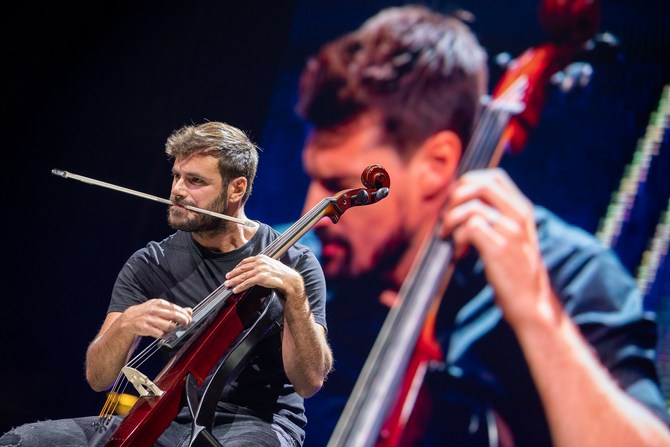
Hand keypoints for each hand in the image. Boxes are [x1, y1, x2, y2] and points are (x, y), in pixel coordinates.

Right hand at [120, 298, 192, 338]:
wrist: (128, 319)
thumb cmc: (147, 313)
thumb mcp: (160, 308)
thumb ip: (175, 309)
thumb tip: (190, 310)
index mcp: (159, 303)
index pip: (176, 308)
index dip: (184, 314)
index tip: (189, 319)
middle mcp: (154, 310)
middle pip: (174, 316)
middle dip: (183, 321)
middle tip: (186, 324)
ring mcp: (149, 319)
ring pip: (168, 326)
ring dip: (173, 329)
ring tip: (173, 329)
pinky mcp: (145, 328)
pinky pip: (160, 333)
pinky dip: (164, 335)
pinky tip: (164, 334)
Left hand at [224, 254, 302, 298]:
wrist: (289, 279)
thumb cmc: (281, 273)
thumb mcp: (270, 265)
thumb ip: (261, 265)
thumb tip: (252, 269)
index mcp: (261, 258)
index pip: (245, 261)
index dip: (237, 267)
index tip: (232, 271)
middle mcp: (260, 262)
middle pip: (242, 268)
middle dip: (233, 274)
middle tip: (226, 278)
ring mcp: (260, 269)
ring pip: (243, 276)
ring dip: (234, 281)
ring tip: (228, 285)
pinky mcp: (261, 278)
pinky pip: (247, 283)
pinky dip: (240, 286)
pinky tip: (236, 289)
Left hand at [440, 168, 552, 327]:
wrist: (530, 303)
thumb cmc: (514, 270)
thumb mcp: (512, 236)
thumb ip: (496, 215)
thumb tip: (462, 200)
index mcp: (522, 209)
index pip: (495, 177)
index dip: (469, 181)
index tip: (455, 200)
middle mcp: (519, 216)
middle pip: (481, 185)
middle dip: (456, 197)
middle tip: (446, 217)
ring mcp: (511, 231)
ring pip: (472, 206)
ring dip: (452, 219)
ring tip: (448, 235)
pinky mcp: (500, 249)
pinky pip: (470, 227)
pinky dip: (457, 237)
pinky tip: (458, 251)